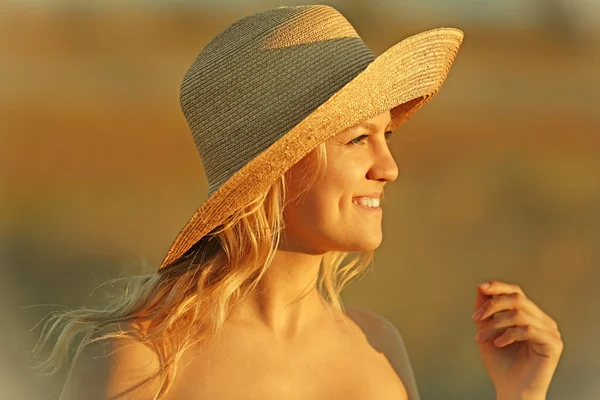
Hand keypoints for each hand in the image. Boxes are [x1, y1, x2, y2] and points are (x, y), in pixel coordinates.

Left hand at [471, 281, 562, 397]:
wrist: (510, 390)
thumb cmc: (500, 364)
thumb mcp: (487, 331)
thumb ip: (486, 311)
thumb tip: (481, 287)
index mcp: (530, 316)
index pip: (517, 293)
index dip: (499, 287)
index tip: (482, 288)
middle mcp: (543, 321)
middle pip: (517, 299)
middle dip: (492, 306)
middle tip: (475, 318)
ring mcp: (551, 332)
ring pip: (519, 314)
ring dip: (495, 324)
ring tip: (482, 338)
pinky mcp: (554, 344)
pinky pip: (527, 329)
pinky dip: (508, 334)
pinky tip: (498, 344)